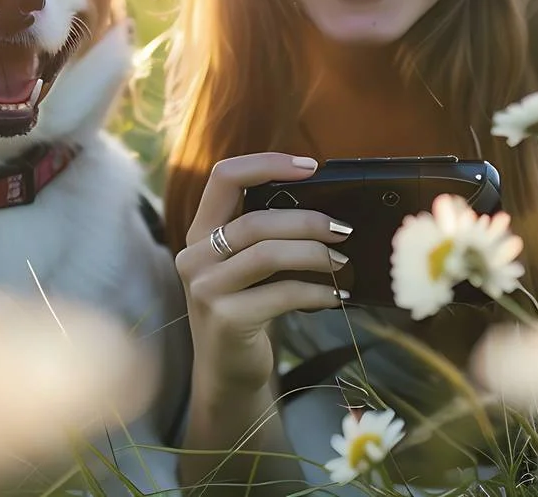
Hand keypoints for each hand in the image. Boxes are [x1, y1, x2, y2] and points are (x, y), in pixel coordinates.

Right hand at [175, 153, 351, 392]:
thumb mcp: (247, 266)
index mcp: (201, 231)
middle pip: (256, 220)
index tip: (310, 167)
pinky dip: (317, 291)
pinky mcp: (225, 319)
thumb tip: (328, 208)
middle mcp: (194, 256)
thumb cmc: (249, 308)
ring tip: (343, 262)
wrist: (227, 372)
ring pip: (268, 253)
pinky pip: (281, 293)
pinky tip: (335, 296)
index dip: (267, 164)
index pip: (224, 176)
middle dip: (308, 221)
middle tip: (343, 229)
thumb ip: (266, 234)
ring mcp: (205, 289)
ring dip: (315, 254)